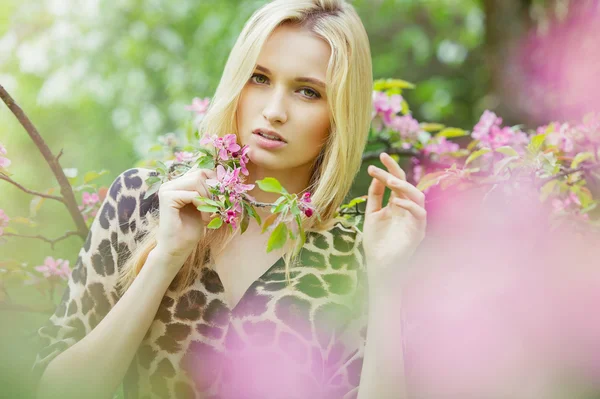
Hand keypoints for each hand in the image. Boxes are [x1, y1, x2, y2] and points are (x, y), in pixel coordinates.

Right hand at [154, 166, 217, 267]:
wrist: (177, 249)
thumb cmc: (190, 229)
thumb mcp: (202, 205)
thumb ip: (205, 190)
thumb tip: (219, 175)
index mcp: (177, 184)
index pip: (200, 171)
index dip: (215, 181)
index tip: (222, 197)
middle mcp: (169, 184)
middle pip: (200, 174)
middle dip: (212, 191)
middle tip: (215, 208)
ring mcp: (166, 189)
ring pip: (197, 181)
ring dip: (208, 199)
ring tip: (208, 214)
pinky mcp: (167, 198)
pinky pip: (194, 194)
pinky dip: (203, 206)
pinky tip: (204, 219)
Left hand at [363, 152, 426, 286]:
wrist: (379, 266)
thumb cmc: (376, 242)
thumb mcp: (372, 214)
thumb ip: (375, 196)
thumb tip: (376, 175)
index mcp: (398, 204)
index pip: (397, 181)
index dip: (391, 167)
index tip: (381, 155)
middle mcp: (408, 209)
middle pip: (407, 185)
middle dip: (396, 171)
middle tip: (382, 161)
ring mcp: (415, 220)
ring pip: (418, 196)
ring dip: (403, 186)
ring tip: (389, 180)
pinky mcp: (418, 232)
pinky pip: (419, 214)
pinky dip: (409, 206)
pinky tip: (396, 202)